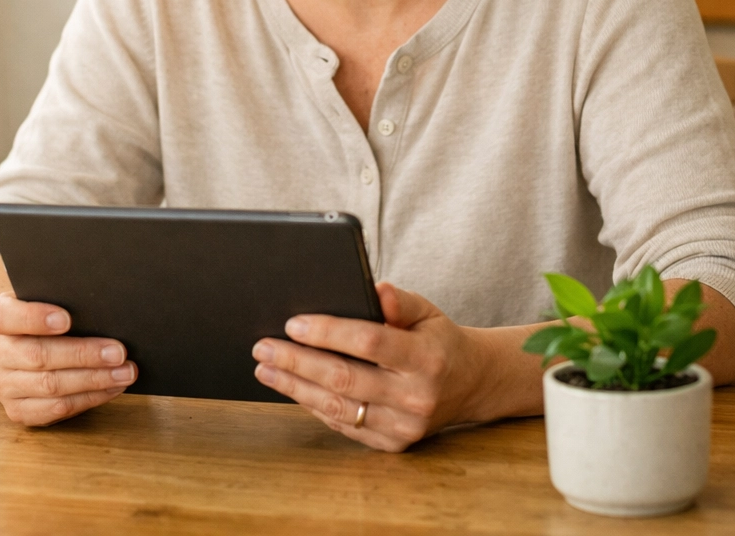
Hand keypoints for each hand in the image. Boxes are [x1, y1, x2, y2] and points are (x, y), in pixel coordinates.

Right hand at [0, 292, 136, 425]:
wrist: (16, 339)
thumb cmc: (42, 312)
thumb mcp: (45, 297)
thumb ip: (64, 299)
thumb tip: (104, 307)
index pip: (7, 316)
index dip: (36, 318)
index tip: (67, 319)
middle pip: (39, 356)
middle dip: (84, 355)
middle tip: (119, 352)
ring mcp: (3, 385)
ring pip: (50, 386)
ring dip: (94, 380)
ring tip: (125, 372)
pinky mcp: (17, 410)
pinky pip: (55, 409)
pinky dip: (88, 399)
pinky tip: (112, 388)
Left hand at [252, 282, 480, 451]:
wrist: (471, 384)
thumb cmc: (439, 340)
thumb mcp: (427, 311)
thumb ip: (400, 300)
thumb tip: (377, 290)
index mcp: (426, 358)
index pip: (369, 342)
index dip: (328, 333)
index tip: (293, 323)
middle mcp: (416, 397)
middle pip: (344, 378)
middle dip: (297, 361)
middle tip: (263, 347)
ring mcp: (404, 426)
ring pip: (338, 407)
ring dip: (295, 387)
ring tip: (266, 369)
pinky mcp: (393, 444)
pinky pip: (344, 425)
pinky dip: (313, 406)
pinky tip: (292, 388)